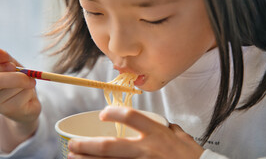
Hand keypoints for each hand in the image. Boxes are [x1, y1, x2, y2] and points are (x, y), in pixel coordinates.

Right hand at [0, 48, 40, 150]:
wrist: (25, 102)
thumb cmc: (14, 80)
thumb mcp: (10, 66)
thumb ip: (4, 59)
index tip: (12, 65)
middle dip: (17, 75)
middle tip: (28, 75)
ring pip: (13, 88)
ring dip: (26, 83)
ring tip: (24, 86)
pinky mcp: (6, 112)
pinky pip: (22, 96)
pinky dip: (30, 92)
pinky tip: (26, 96)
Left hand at [68, 106, 203, 158]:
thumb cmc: (192, 157)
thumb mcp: (182, 137)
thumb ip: (170, 129)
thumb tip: (164, 124)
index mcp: (157, 134)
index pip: (132, 117)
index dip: (114, 112)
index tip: (103, 114)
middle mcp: (147, 150)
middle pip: (110, 146)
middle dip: (88, 146)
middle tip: (73, 144)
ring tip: (73, 158)